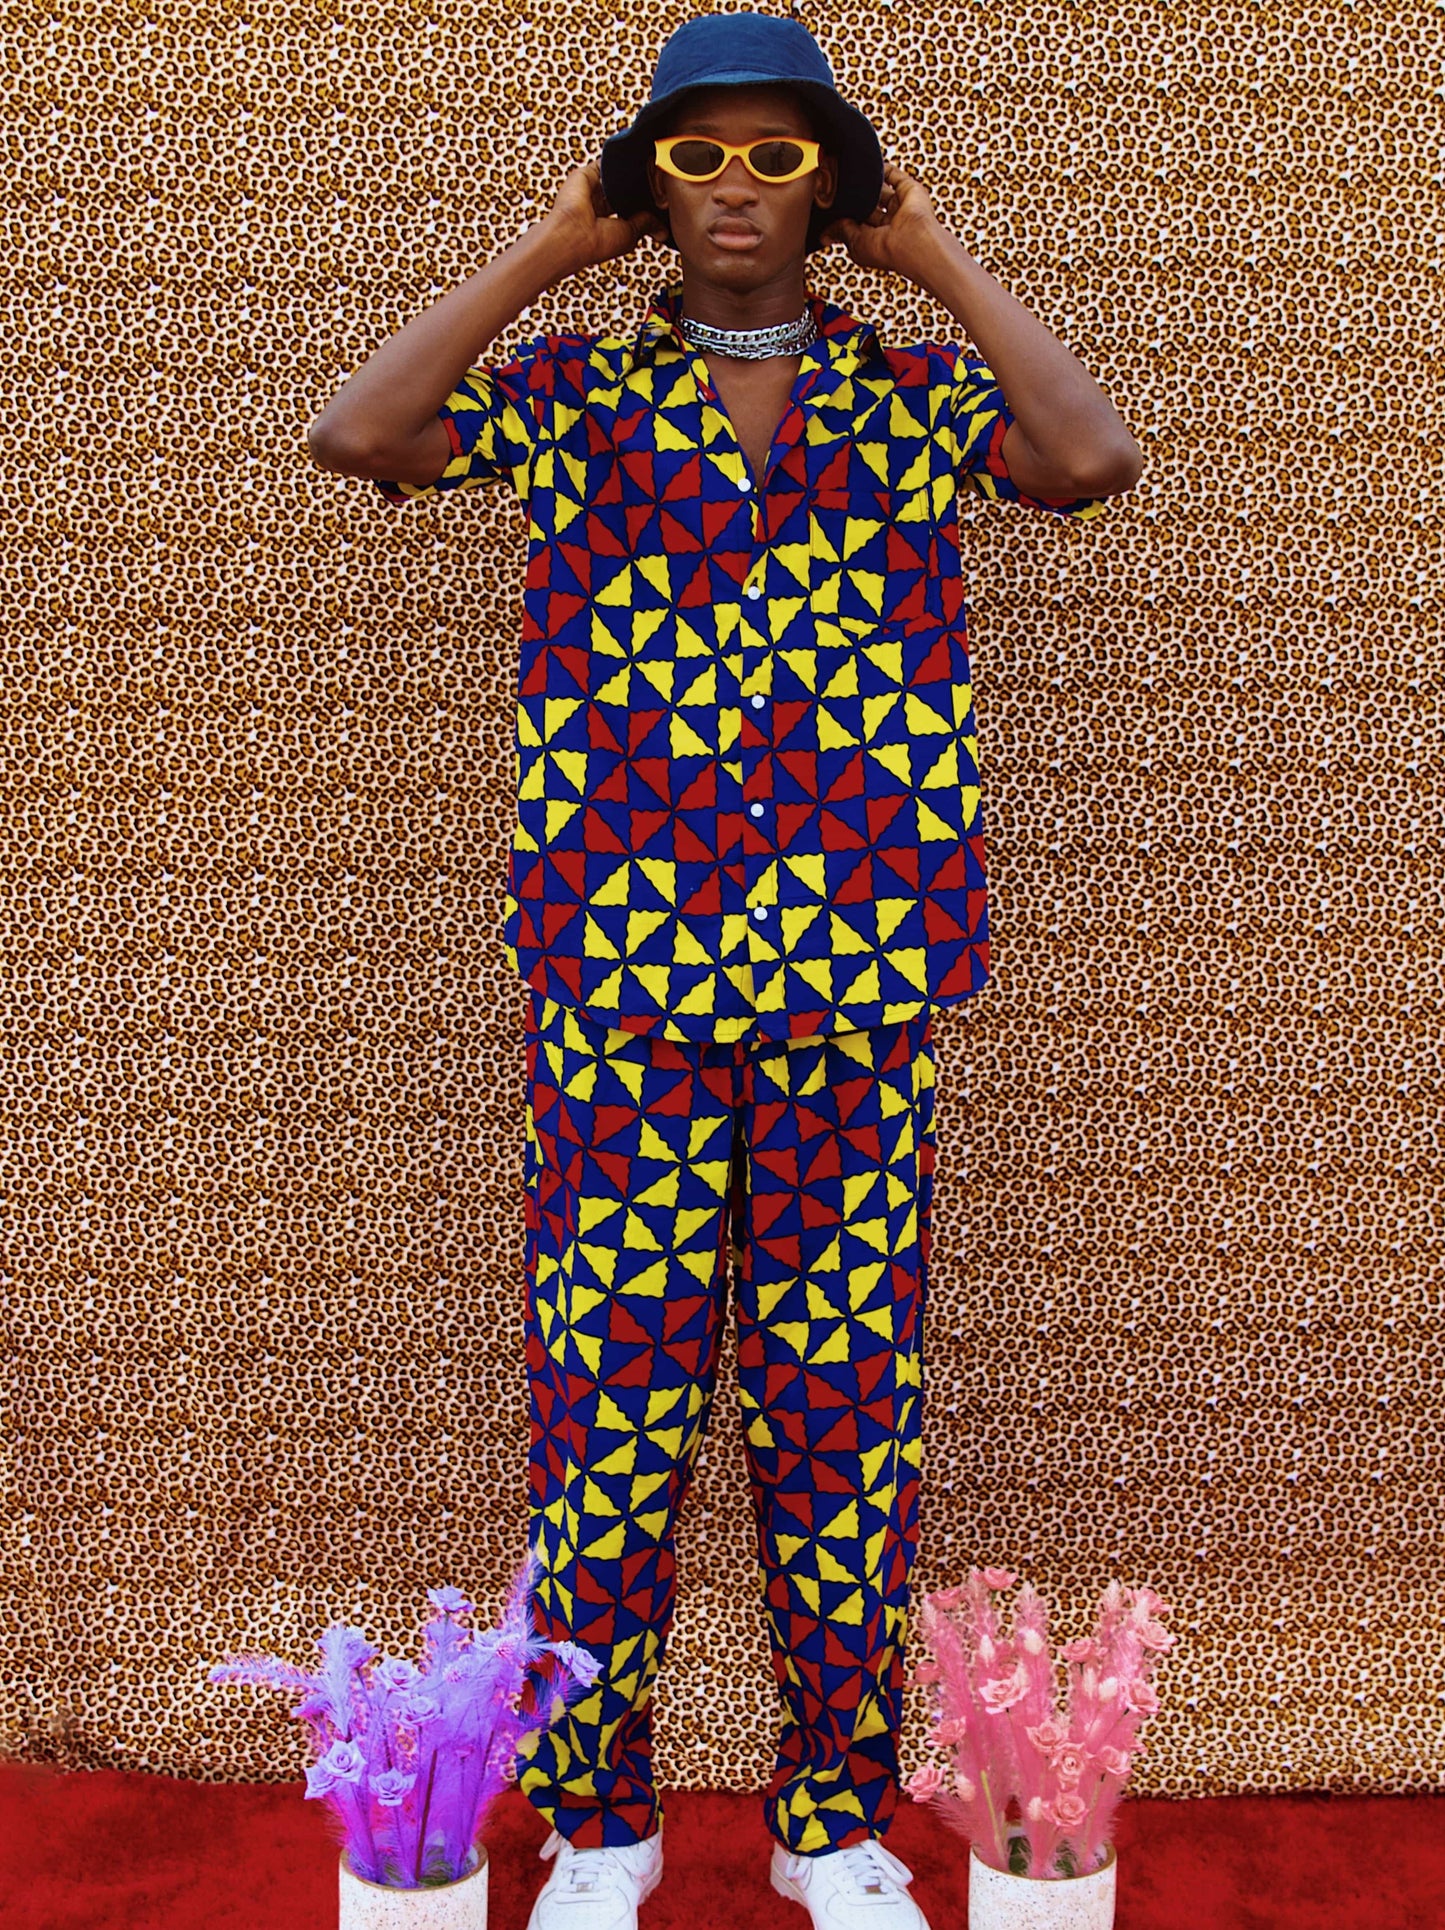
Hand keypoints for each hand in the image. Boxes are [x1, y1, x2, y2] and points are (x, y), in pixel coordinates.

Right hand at [540, 159, 666, 270]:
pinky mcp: (585, 175)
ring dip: (627, 172)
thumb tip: (661, 230)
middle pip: (622, 191)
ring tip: (647, 165)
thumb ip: (646, 224)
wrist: (574, 234)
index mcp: (610, 225)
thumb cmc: (597, 242)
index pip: (630, 209)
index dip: (644, 203)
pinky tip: (630, 157)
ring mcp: (591, 191)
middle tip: (657, 178)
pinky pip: (603, 163)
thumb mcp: (630, 235)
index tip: (660, 197)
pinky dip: (615, 160)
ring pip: (613, 177)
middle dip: (638, 187)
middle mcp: (600, 208)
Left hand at [818, 161, 942, 277]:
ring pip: (880, 190)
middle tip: (835, 186)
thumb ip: (841, 231)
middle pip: (867, 205)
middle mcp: (889, 223)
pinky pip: (894, 175)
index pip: (856, 223)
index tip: (827, 205)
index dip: (843, 215)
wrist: (912, 242)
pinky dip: (882, 168)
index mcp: (876, 239)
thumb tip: (825, 234)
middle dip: (853, 198)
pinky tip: (867, 165)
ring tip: (848, 174)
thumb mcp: (855, 243)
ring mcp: (900, 206)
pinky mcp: (910, 189)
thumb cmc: (887, 250)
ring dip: (866, 183)